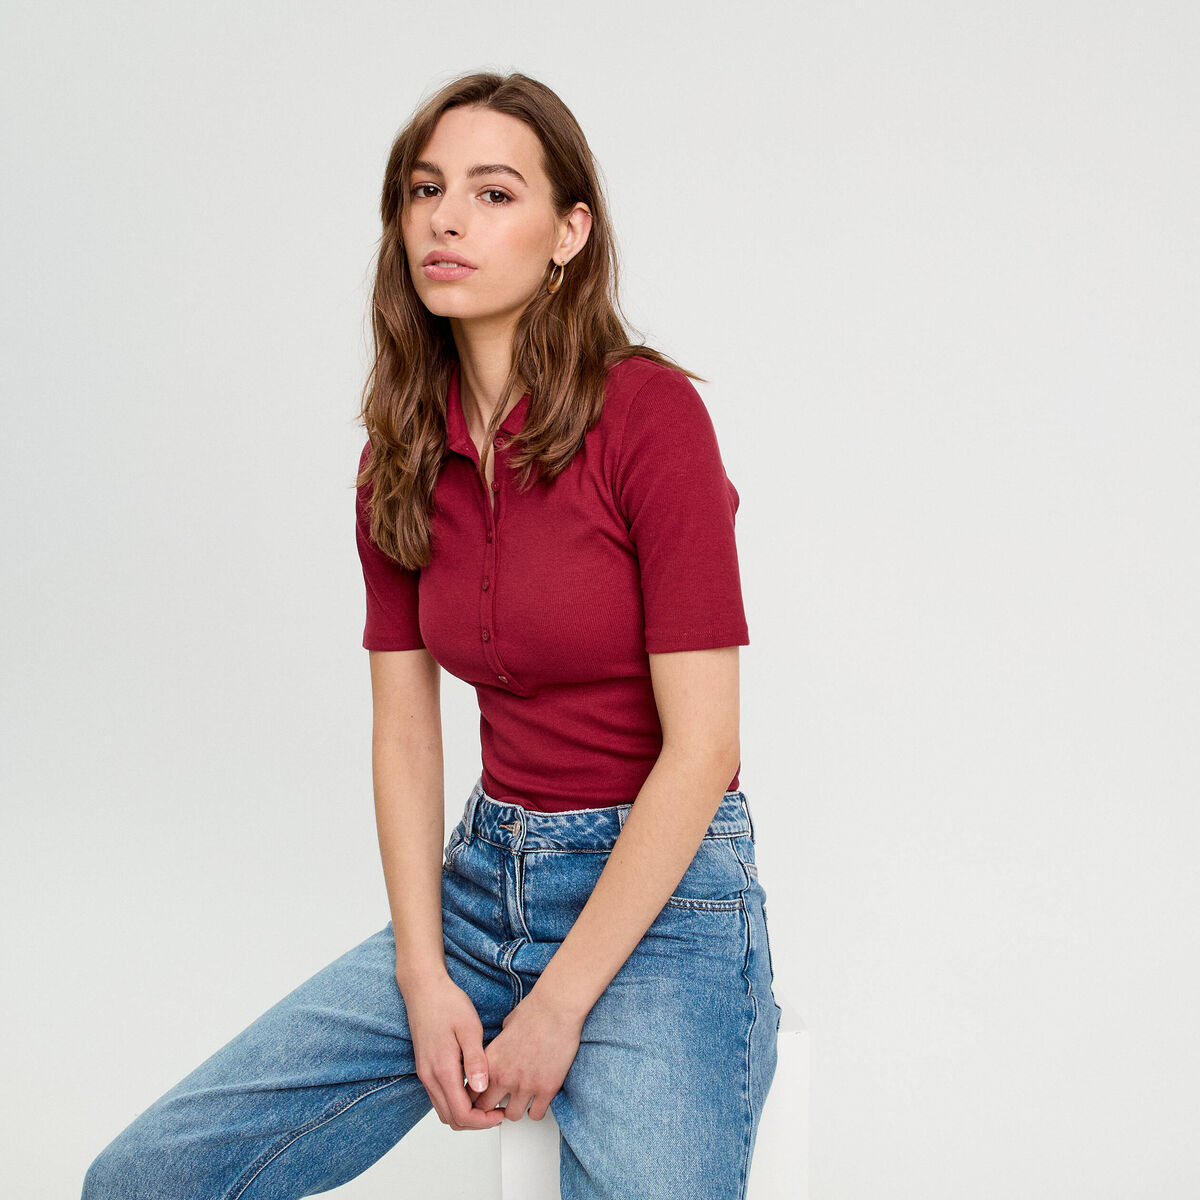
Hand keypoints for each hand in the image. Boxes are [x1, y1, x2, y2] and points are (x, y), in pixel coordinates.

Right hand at [399, 971, 507, 1131]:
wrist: (424, 989)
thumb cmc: (447, 1004)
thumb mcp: (469, 1029)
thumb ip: (476, 1061)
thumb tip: (482, 1089)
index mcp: (442, 1070)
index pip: (462, 1114)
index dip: (483, 1121)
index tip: (501, 1112)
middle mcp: (430, 1077)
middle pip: (452, 1119)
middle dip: (476, 1122)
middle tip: (498, 1111)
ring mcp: (425, 1074)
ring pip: (444, 1111)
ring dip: (465, 1114)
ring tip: (488, 1101)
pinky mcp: (425, 1069)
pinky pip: (440, 1098)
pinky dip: (456, 1102)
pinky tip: (473, 1089)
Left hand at [468, 987, 585, 1121]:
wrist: (557, 1008)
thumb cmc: (534, 1011)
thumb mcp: (504, 1028)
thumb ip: (497, 1050)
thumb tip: (498, 1057)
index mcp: (489, 1061)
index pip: (469, 1093)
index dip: (474, 1099)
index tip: (481, 1098)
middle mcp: (504, 1076)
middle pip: (485, 1110)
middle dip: (490, 1109)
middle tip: (498, 1105)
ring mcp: (525, 1085)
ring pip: (512, 1116)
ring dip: (515, 1109)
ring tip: (520, 1100)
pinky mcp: (546, 1089)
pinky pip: (536, 1115)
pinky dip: (536, 1110)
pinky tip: (537, 1100)